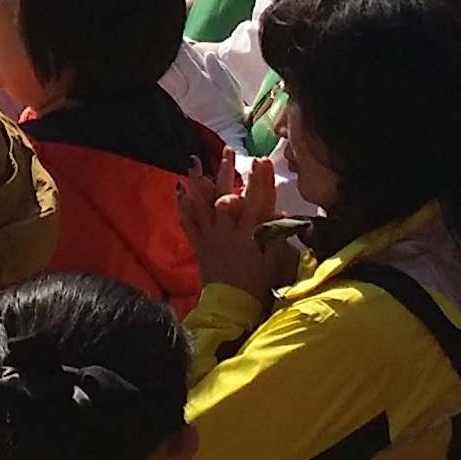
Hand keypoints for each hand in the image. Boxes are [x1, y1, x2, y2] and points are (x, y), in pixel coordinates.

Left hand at [180, 164, 301, 303]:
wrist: (230, 307)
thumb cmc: (257, 286)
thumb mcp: (275, 263)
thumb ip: (277, 237)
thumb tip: (282, 213)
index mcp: (249, 234)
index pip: (256, 200)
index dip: (259, 180)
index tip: (261, 161)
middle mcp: (226, 230)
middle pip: (226, 195)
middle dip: (228, 172)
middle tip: (229, 152)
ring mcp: (210, 235)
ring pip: (202, 204)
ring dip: (199, 182)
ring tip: (196, 162)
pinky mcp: (198, 244)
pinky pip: (187, 221)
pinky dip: (182, 205)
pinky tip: (178, 189)